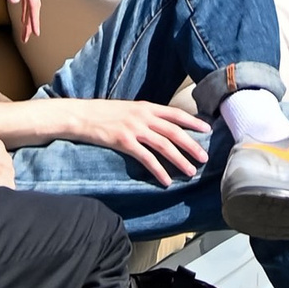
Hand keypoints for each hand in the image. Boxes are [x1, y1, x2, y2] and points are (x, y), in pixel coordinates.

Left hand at [0, 0, 40, 44]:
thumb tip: (16, 1)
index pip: (33, 2)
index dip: (34, 18)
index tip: (34, 33)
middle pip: (33, 3)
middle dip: (31, 21)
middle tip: (29, 38)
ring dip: (27, 15)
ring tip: (26, 30)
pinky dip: (24, 4)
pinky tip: (21, 12)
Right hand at [55, 97, 213, 181]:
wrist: (81, 115)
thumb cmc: (104, 113)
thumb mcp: (128, 110)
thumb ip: (145, 116)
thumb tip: (161, 126)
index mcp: (146, 107)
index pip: (176, 114)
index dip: (193, 122)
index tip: (207, 129)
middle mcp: (143, 116)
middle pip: (174, 131)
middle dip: (192, 145)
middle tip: (204, 158)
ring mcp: (134, 129)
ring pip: (164, 146)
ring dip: (179, 160)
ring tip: (190, 171)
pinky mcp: (124, 142)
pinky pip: (146, 158)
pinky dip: (158, 170)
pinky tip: (166, 181)